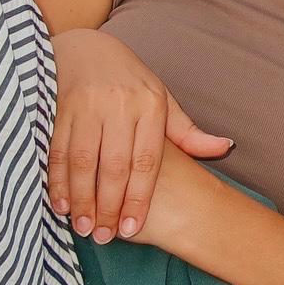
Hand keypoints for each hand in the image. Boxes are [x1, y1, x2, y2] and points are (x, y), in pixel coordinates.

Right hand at [48, 29, 231, 243]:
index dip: (138, 197)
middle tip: (102, 237)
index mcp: (150, 105)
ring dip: (81, 199)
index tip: (132, 228)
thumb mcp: (162, 99)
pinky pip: (58, 150)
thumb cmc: (130, 81)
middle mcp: (120, 104)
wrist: (87, 48)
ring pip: (83, 161)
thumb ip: (187, 132)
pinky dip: (57, 180)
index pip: (146, 160)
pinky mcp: (60, 107)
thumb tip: (226, 148)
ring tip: (82, 227)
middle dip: (108, 206)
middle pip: (114, 165)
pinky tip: (59, 204)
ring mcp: (89, 105)